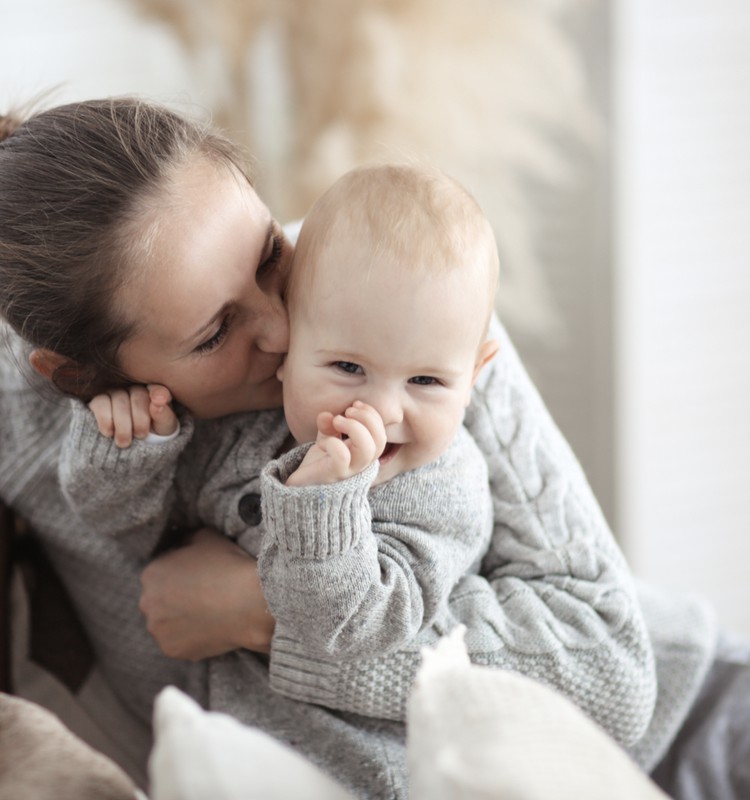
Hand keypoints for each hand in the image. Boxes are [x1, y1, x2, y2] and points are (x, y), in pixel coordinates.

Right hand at [88, 384, 176, 447]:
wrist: (132, 449)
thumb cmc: (153, 433)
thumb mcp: (164, 429)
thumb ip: (164, 415)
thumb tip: (158, 402)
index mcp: (156, 392)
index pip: (158, 388)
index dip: (158, 393)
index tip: (158, 402)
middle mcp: (135, 388)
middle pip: (138, 394)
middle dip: (140, 418)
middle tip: (141, 435)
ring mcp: (116, 392)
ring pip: (118, 398)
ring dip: (122, 423)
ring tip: (124, 441)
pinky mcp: (99, 400)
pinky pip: (100, 403)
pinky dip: (105, 419)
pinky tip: (109, 433)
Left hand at [139, 528, 274, 659]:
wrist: (250, 602)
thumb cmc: (229, 566)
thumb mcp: (205, 536)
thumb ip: (186, 540)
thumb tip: (183, 545)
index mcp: (151, 574)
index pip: (161, 571)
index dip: (180, 572)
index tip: (198, 575)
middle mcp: (147, 603)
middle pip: (159, 599)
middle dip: (175, 597)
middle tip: (202, 595)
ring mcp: (158, 630)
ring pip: (166, 623)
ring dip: (180, 619)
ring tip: (207, 613)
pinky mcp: (172, 650)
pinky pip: (178, 642)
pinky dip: (190, 637)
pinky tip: (209, 627)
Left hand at [286, 401, 386, 486]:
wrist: (300, 489)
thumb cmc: (318, 464)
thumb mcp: (327, 440)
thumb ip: (330, 426)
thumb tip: (326, 415)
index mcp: (363, 454)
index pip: (380, 434)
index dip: (372, 415)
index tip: (355, 404)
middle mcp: (360, 464)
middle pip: (379, 441)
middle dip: (366, 418)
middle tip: (347, 411)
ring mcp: (348, 471)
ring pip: (367, 449)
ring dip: (355, 427)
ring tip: (337, 420)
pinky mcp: (333, 475)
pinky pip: (342, 457)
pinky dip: (333, 442)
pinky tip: (323, 443)